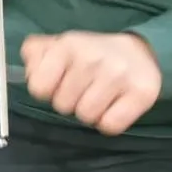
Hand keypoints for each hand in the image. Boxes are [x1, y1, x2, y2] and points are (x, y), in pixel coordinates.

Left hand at [22, 32, 161, 135]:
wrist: (139, 51)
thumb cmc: (91, 53)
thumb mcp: (59, 45)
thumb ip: (35, 53)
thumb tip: (29, 72)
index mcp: (68, 45)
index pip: (39, 87)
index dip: (46, 90)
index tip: (58, 82)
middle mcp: (92, 58)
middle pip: (63, 106)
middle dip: (70, 101)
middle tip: (83, 88)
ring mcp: (118, 75)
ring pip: (86, 117)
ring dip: (91, 112)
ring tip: (99, 95)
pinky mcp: (141, 93)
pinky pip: (110, 126)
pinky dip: (109, 121)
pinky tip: (113, 105)